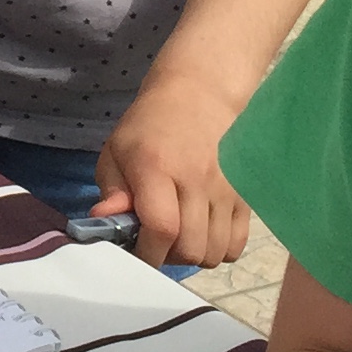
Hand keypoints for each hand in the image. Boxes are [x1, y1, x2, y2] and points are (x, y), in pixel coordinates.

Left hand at [92, 72, 252, 265]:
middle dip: (167, 256)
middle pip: (190, 248)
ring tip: (179, 236)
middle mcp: (197, 179)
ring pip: (214, 252)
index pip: (162, 228)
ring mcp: (227, 188)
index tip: (136, 253)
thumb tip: (105, 222)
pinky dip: (218, 249)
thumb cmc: (149, 127)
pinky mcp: (246, 195)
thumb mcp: (117, 151)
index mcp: (157, 167)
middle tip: (156, 240)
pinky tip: (202, 232)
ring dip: (193, 255)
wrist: (199, 94)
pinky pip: (236, 244)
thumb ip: (112, 191)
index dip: (147, 254)